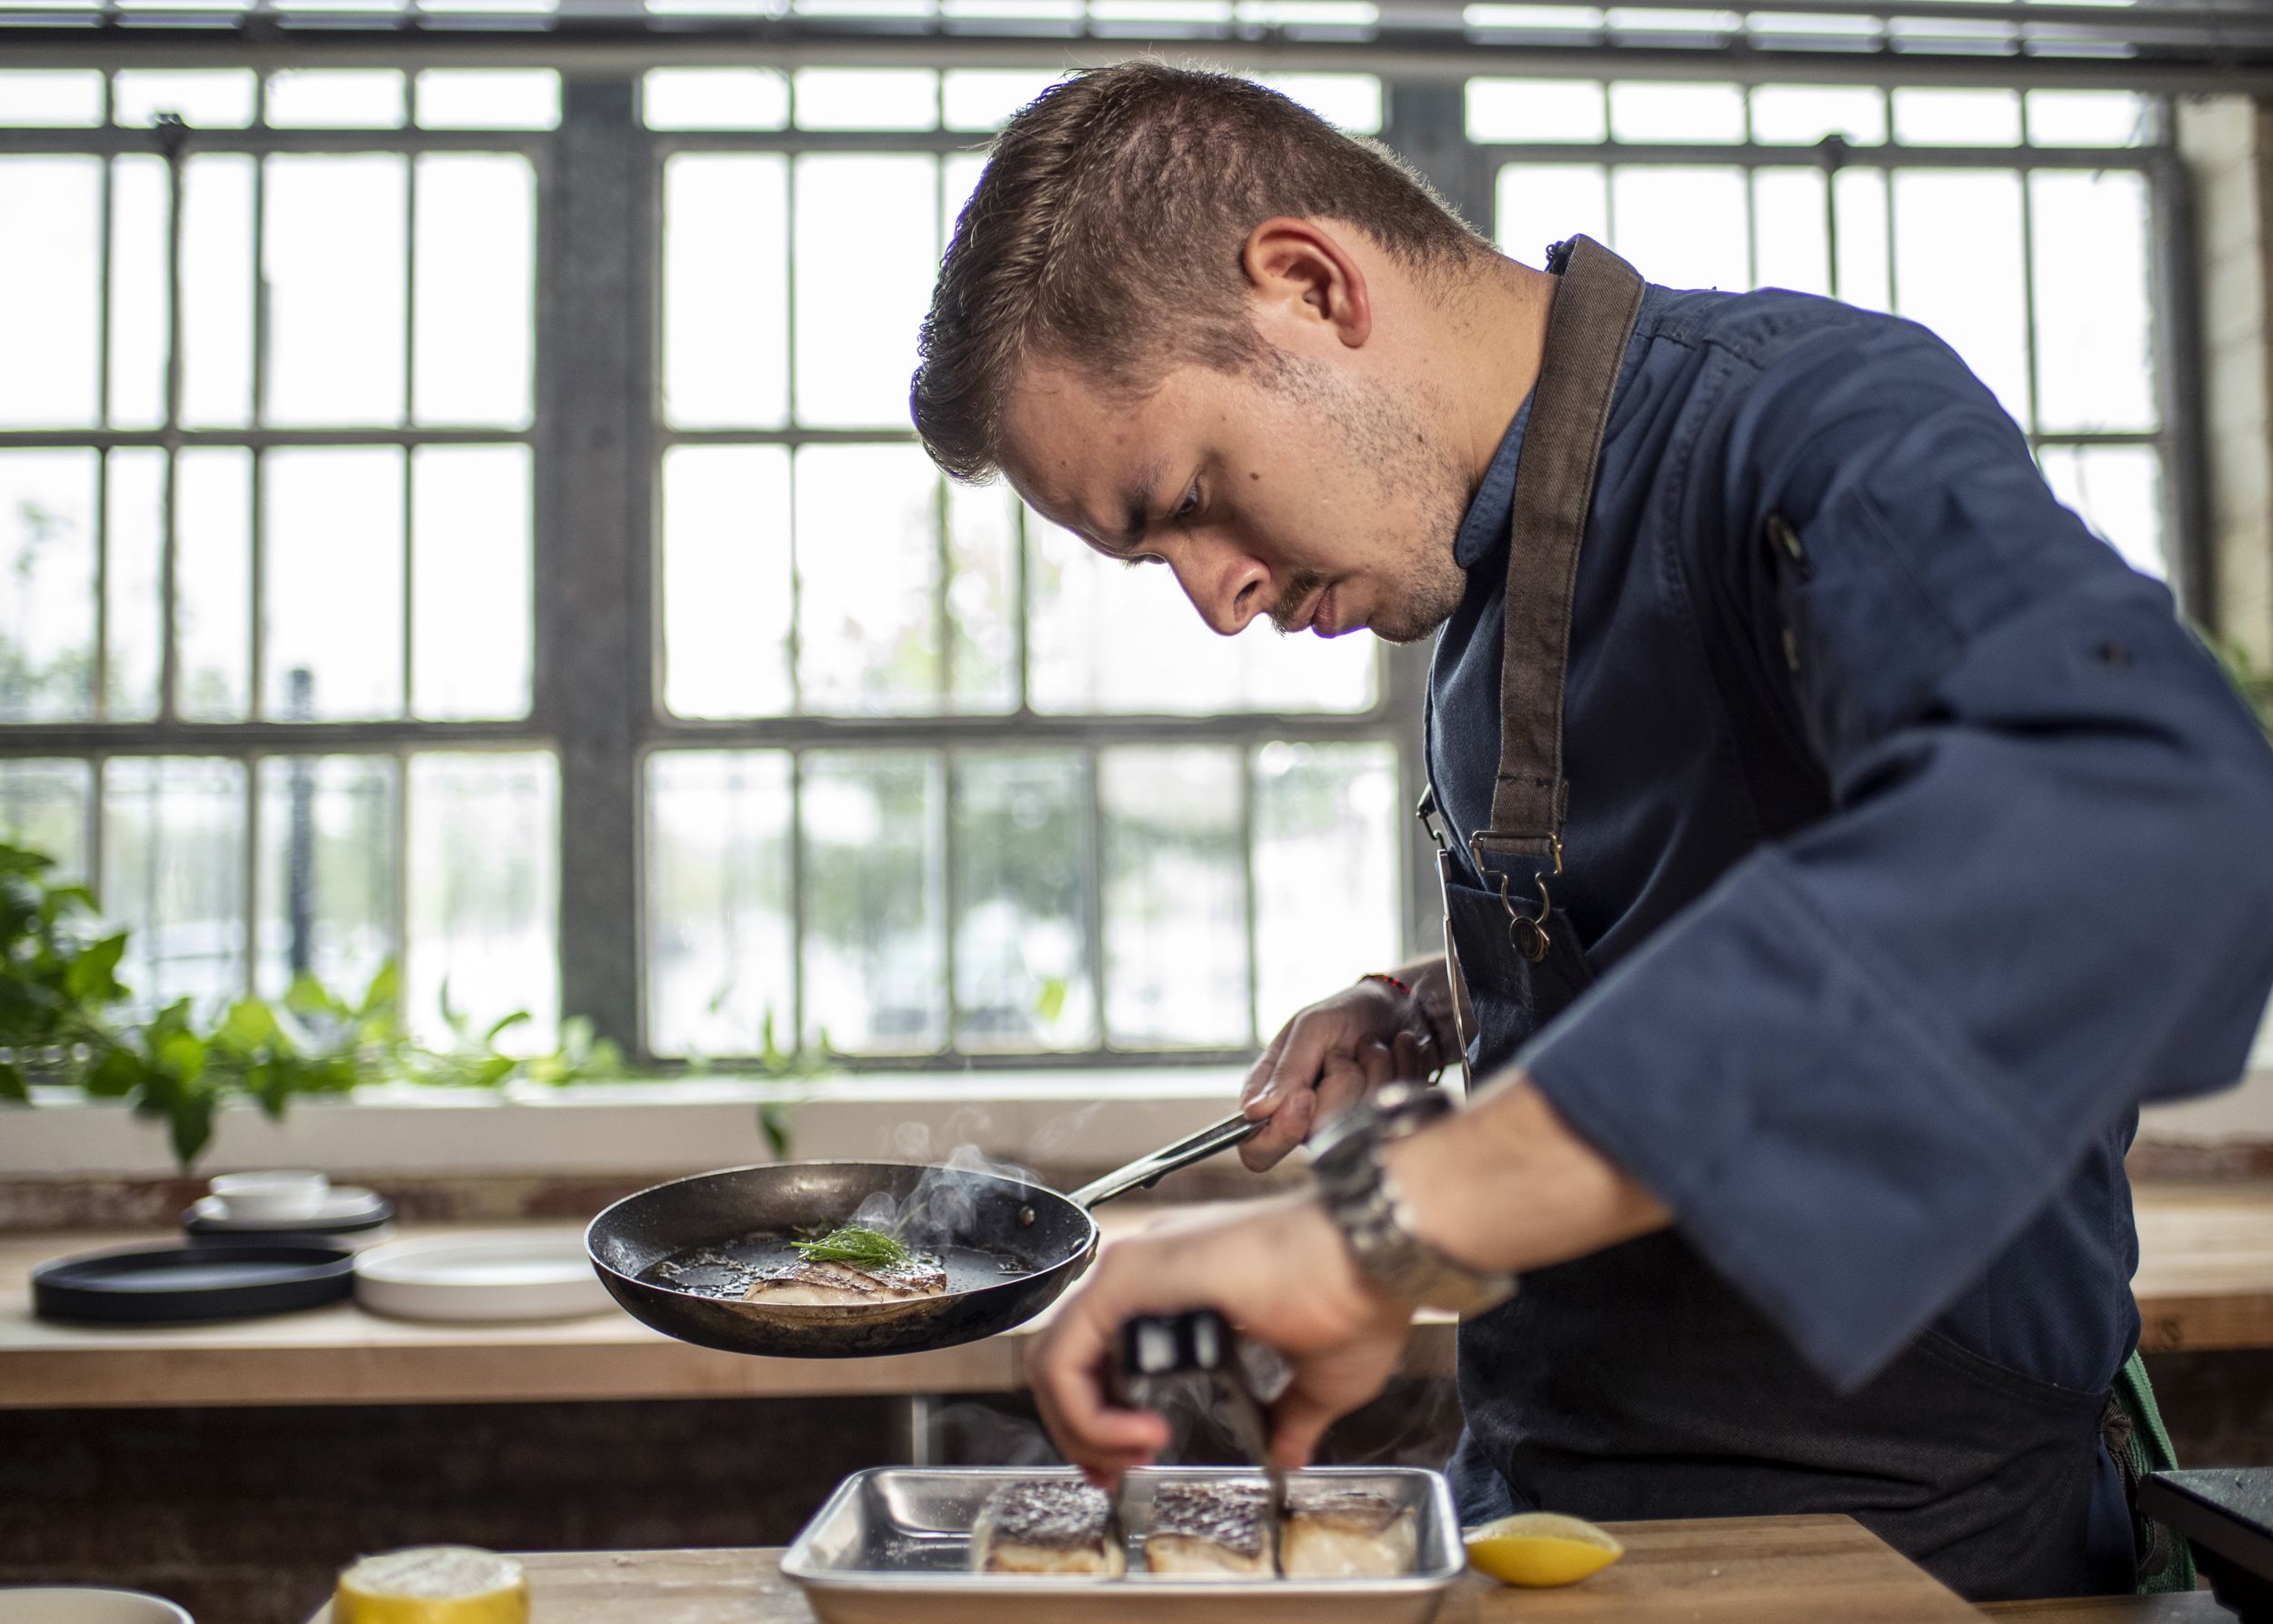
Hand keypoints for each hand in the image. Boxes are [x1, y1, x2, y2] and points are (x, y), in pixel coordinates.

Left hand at [1028, 1195, 1412, 1485]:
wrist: (1374, 1255)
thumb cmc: (1357, 1295)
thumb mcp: (1317, 1381)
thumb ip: (1289, 1417)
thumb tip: (1286, 1455)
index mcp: (1181, 1286)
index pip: (1100, 1355)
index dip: (1099, 1420)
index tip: (1126, 1461)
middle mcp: (1146, 1270)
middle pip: (1067, 1360)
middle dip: (1079, 1434)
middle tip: (1113, 1475)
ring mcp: (1133, 1267)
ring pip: (1055, 1359)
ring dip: (1079, 1428)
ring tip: (1128, 1459)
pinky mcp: (1131, 1276)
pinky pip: (1069, 1356)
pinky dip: (1085, 1411)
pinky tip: (1137, 1435)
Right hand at [1240, 978, 1436, 1170]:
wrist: (1399, 1006)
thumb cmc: (1347, 1013)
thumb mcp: (1312, 1026)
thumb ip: (1287, 1069)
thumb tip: (1257, 1112)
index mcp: (1272, 1098)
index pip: (1257, 1148)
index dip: (1280, 1133)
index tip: (1305, 1097)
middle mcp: (1306, 1121)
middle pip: (1318, 1131)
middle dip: (1343, 1078)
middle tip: (1345, 1050)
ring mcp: (1345, 1126)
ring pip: (1361, 1120)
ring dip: (1376, 1067)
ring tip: (1372, 1045)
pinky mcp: (1382, 1123)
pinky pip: (1396, 1111)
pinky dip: (1401, 1068)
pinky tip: (1396, 1049)